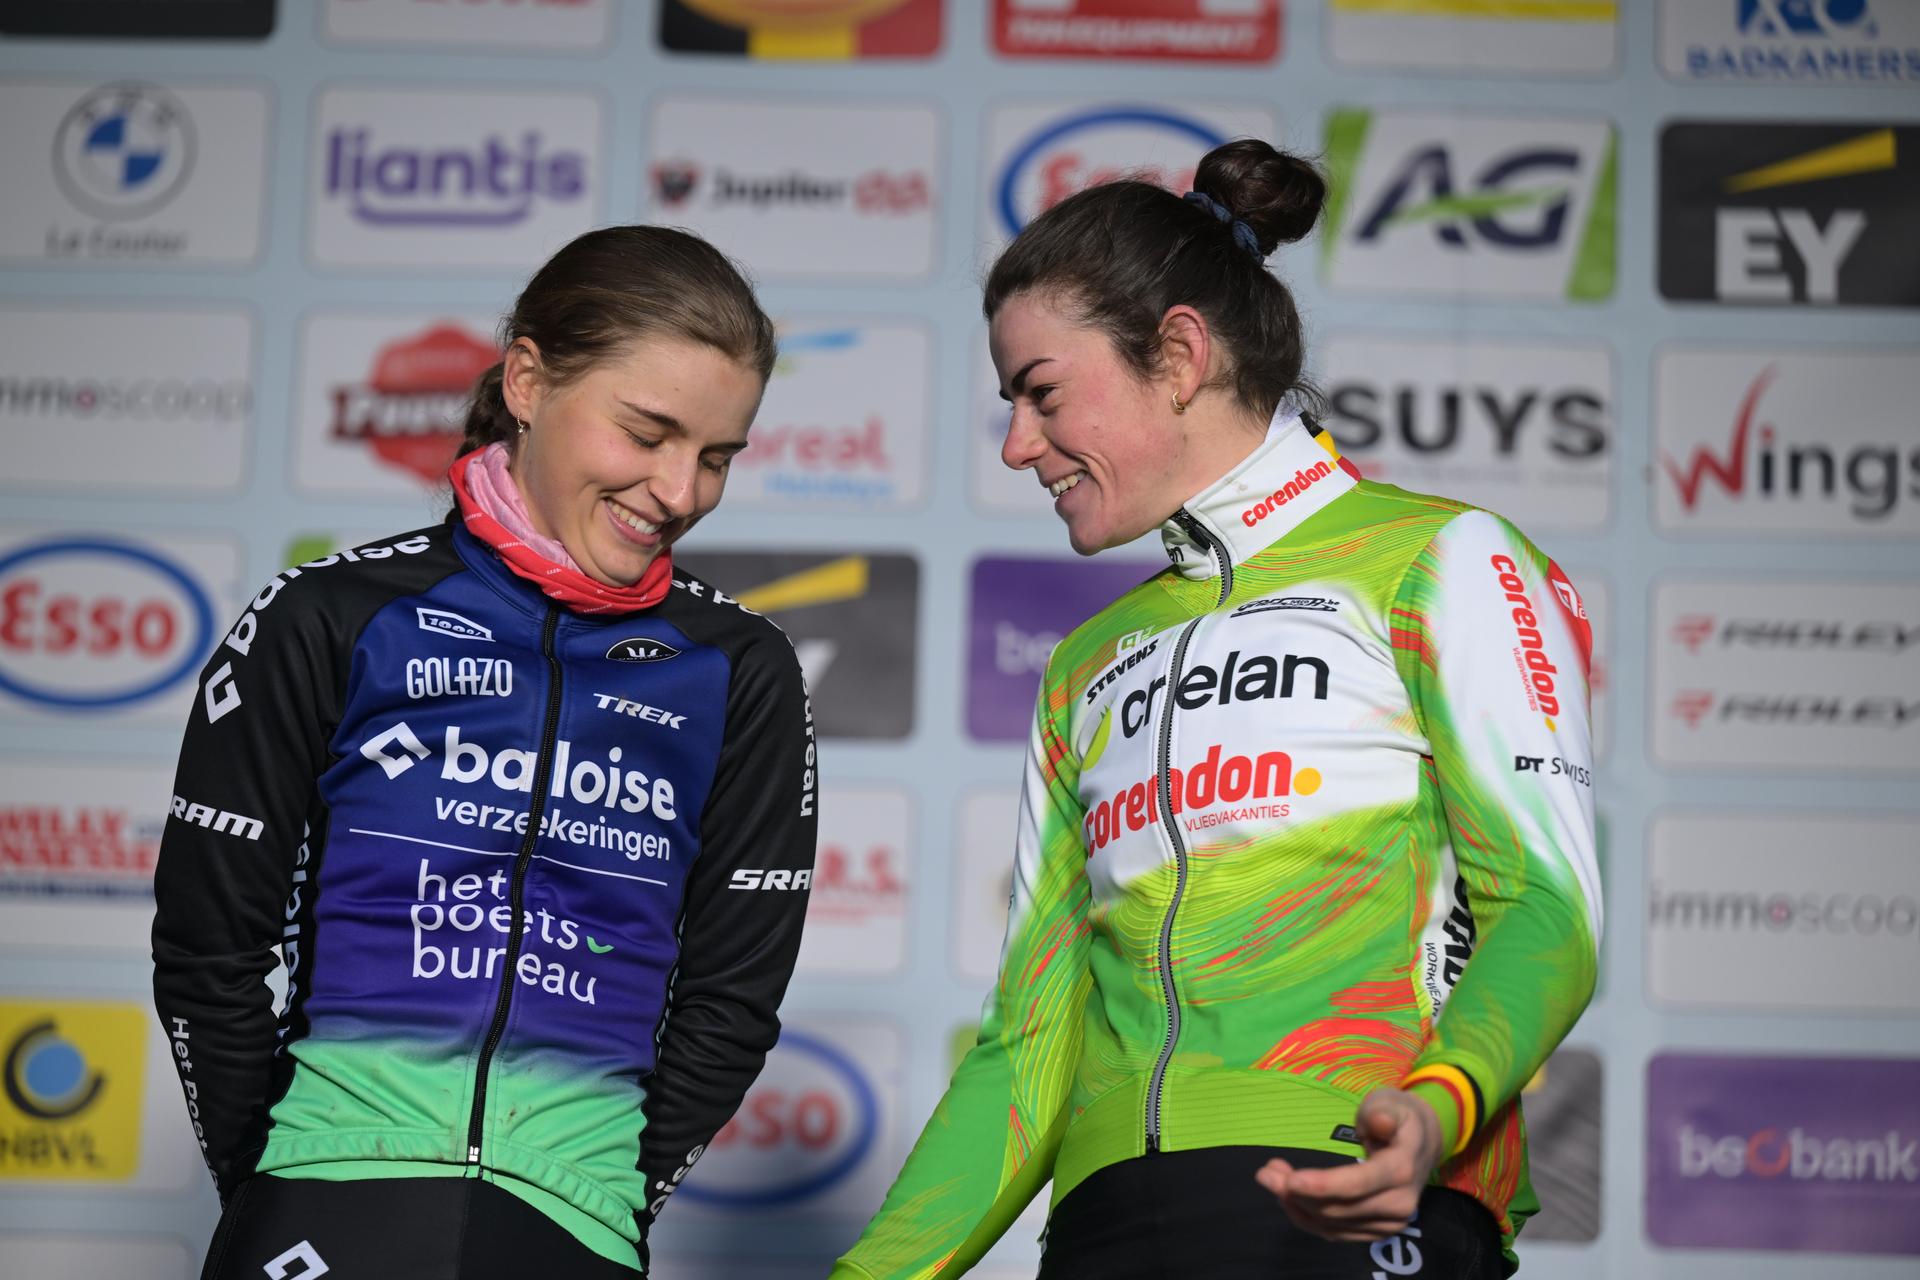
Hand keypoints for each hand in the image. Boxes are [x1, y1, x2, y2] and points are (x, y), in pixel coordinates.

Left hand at [1253, 1087, 1443, 1242]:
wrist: (1421, 1145)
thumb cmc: (1398, 1118)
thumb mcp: (1391, 1103)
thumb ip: (1380, 1112)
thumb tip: (1379, 1122)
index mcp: (1401, 1169)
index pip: (1357, 1184)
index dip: (1323, 1185)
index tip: (1290, 1180)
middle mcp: (1399, 1204)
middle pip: (1338, 1208)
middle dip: (1296, 1193)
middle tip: (1265, 1172)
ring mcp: (1389, 1223)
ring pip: (1332, 1224)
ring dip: (1295, 1205)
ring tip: (1270, 1177)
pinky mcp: (1376, 1232)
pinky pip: (1334, 1232)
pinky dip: (1306, 1217)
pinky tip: (1287, 1197)